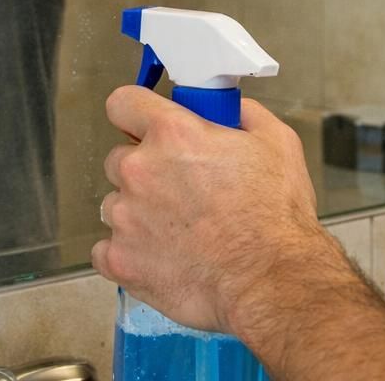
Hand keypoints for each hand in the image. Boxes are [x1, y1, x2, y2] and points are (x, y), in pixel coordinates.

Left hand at [91, 87, 325, 334]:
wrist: (272, 281)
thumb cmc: (276, 218)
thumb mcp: (278, 143)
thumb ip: (245, 115)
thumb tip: (231, 111)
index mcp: (173, 134)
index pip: (122, 103)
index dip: (135, 113)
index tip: (142, 125)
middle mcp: (140, 170)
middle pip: (119, 158)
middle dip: (146, 170)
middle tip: (181, 189)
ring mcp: (125, 218)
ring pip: (116, 205)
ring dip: (138, 213)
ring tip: (179, 231)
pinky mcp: (121, 260)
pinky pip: (106, 250)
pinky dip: (129, 253)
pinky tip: (161, 256)